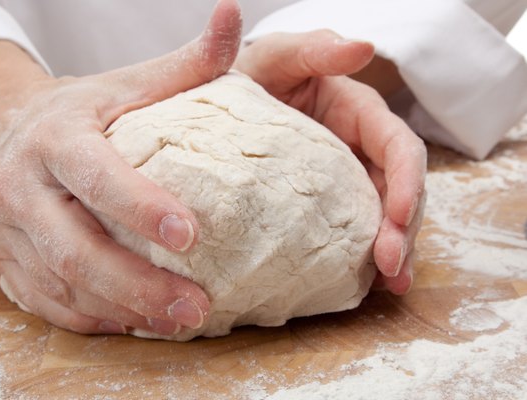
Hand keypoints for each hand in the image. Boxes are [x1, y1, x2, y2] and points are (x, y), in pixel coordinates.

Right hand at [0, 0, 241, 333]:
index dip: (140, 207)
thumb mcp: (128, 83)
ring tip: (180, 322)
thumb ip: (184, 64)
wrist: (15, 129)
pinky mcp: (4, 261)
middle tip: (196, 305)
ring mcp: (6, 230)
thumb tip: (233, 14)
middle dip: (138, 284)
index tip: (192, 235)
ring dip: (123, 310)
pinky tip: (137, 324)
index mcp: (55, 137)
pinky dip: (95, 320)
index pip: (96, 176)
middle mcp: (20, 186)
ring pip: (62, 285)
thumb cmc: (87, 111)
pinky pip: (48, 304)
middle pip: (75, 248)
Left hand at [234, 30, 425, 294]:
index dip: (405, 183)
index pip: (398, 148)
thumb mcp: (275, 57)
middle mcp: (359, 149)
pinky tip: (367, 286)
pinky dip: (362, 259)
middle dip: (402, 229)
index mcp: (359, 114)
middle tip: (390, 266)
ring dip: (392, 252)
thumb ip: (312, 49)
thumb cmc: (249, 74)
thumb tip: (362, 47)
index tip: (397, 218)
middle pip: (398, 191)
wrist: (215, 105)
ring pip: (382, 218)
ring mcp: (343, 179)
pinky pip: (352, 232)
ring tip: (389, 285)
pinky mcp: (324, 205)